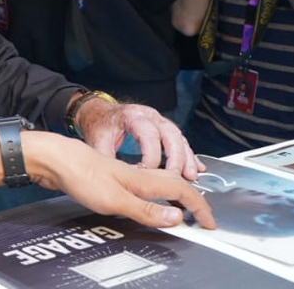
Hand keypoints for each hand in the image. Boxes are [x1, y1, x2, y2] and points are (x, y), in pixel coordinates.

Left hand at [25, 133, 213, 229]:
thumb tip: (177, 218)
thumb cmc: (78, 174)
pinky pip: (145, 182)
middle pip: (175, 182)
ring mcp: (125, 172)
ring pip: (161, 180)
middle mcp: (138, 172)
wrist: (52, 157)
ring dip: (178, 192)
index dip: (199, 207)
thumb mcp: (113, 200)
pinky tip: (149, 196)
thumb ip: (146, 210)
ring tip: (185, 207)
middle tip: (203, 217)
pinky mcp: (113, 175)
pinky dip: (157, 191)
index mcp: (143, 178)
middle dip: (194, 199)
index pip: (182, 190)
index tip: (210, 224)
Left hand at [74, 98, 202, 180]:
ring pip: (179, 137)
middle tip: (179, 177)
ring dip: (187, 158)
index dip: (151, 156)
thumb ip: (107, 158)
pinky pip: (182, 141)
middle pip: (170, 134)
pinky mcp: (164, 129)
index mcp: (132, 116)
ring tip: (191, 176)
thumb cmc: (100, 125)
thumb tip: (116, 179)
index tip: (148, 173)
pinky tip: (196, 168)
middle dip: (176, 157)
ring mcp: (159, 121)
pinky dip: (189, 156)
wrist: (99, 113)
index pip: (148, 134)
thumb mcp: (97, 140)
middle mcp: (149, 116)